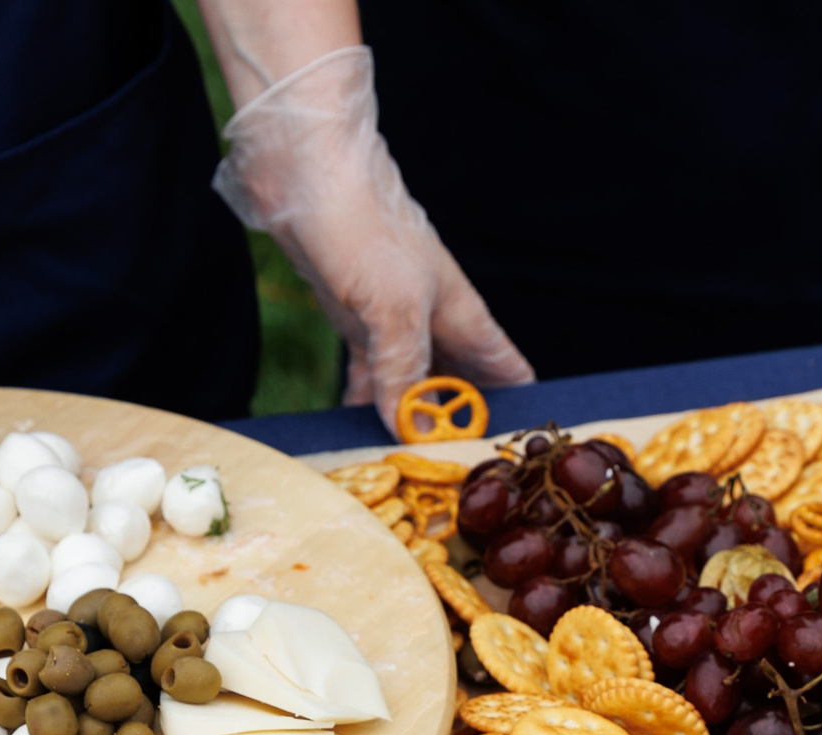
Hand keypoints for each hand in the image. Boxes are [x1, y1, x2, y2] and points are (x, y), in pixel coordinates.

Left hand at [215, 47, 532, 426]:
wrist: (304, 169)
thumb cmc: (362, 225)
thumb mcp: (392, 308)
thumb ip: (405, 370)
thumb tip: (414, 431)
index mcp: (463, 316)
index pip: (510, 372)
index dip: (516, 412)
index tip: (509, 460)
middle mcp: (436, 322)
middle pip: (461, 386)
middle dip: (457, 427)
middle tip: (447, 478)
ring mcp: (394, 321)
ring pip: (412, 382)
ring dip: (406, 419)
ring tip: (400, 464)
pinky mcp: (355, 318)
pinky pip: (369, 372)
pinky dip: (365, 398)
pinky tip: (355, 428)